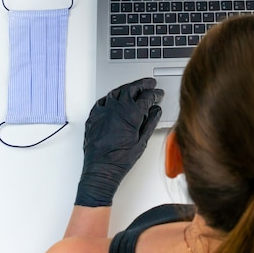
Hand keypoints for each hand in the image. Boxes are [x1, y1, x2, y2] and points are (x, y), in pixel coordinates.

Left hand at [75, 78, 163, 206]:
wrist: (101, 169)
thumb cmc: (120, 159)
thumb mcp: (142, 141)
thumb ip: (150, 122)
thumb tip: (156, 111)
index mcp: (131, 113)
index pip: (146, 96)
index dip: (155, 94)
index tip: (158, 94)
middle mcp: (116, 108)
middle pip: (131, 88)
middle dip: (143, 84)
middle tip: (150, 84)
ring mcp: (104, 110)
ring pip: (117, 91)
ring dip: (127, 87)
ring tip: (134, 87)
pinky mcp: (94, 115)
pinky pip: (103, 100)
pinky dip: (112, 96)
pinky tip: (115, 97)